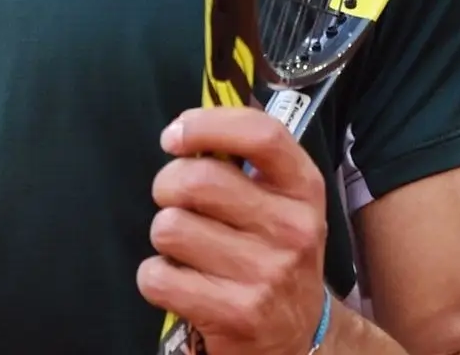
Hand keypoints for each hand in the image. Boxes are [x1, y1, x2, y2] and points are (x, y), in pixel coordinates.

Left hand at [140, 107, 330, 354]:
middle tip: (173, 201)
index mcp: (303, 190)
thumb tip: (185, 130)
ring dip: (164, 236)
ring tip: (187, 249)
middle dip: (166, 186)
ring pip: (169, 227)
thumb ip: (246, 164)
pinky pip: (157, 276)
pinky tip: (182, 283)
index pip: (261, 135)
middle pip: (196, 180)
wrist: (297, 339)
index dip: (207, 125)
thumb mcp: (283, 205)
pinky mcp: (236, 314)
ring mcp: (266, 274)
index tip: (175, 137)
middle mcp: (291, 229)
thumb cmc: (274, 256)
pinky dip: (156, 278)